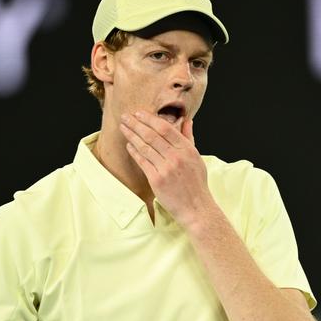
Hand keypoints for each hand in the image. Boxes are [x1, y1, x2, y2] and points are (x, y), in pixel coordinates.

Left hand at [119, 110, 214, 227]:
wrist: (196, 208)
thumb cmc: (196, 183)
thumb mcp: (197, 158)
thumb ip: (189, 138)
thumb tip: (187, 121)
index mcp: (187, 149)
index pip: (165, 128)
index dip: (150, 119)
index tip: (139, 113)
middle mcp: (176, 157)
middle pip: (152, 135)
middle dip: (136, 124)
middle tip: (125, 117)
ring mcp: (166, 168)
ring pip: (145, 147)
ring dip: (131, 136)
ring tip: (123, 128)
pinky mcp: (157, 180)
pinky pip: (142, 162)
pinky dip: (134, 152)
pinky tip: (128, 145)